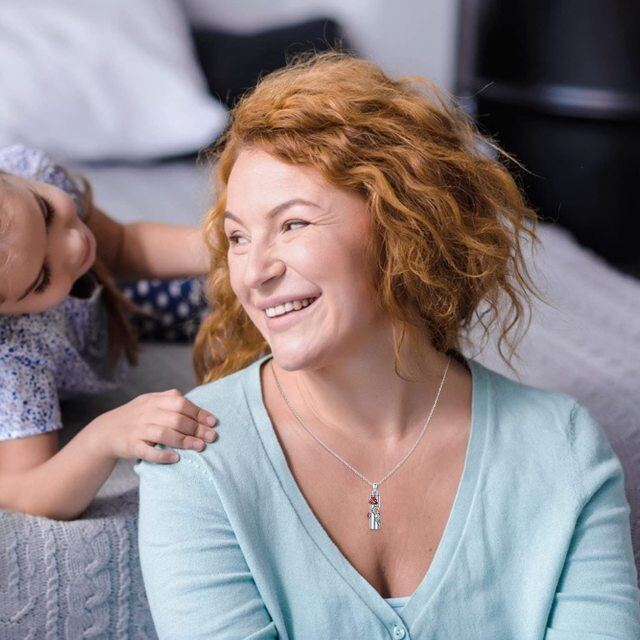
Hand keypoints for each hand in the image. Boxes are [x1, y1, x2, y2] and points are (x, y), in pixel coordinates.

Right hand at [89, 389, 217, 463]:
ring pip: (164, 433)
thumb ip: (172, 402)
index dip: (199, 413)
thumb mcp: (151, 402)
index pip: (181, 403)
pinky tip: (176, 458)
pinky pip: (148, 450)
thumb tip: (202, 413)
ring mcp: (138, 429)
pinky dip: (163, 454)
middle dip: (197, 428)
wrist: (105, 431)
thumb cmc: (137, 417)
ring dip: (185, 441)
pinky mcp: (131, 445)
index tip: (213, 422)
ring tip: (200, 447)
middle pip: (176, 419)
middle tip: (211, 437)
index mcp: (154, 400)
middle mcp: (146, 412)